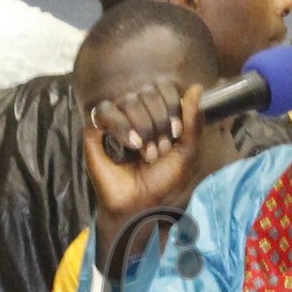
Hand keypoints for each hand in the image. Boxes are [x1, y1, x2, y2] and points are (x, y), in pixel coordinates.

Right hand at [83, 80, 207, 231]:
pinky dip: (121, 127)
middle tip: (160, 151)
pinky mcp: (94, 131)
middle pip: (147, 93)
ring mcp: (114, 121)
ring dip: (143, 128)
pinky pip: (105, 111)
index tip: (176, 133)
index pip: (163, 87)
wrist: (141, 205)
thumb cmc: (163, 182)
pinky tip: (131, 145)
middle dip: (159, 122)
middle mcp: (135, 113)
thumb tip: (196, 87)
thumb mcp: (187, 151)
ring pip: (128, 101)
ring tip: (147, 154)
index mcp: (156, 113)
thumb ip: (193, 120)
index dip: (172, 105)